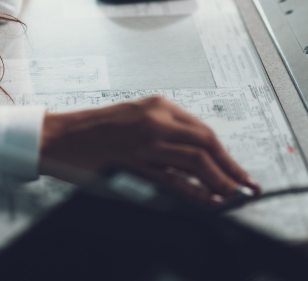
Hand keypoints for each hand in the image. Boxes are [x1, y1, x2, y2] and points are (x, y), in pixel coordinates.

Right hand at [39, 96, 259, 203]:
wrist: (60, 136)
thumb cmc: (94, 130)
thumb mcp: (135, 119)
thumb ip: (165, 131)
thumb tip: (196, 158)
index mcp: (158, 106)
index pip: (204, 131)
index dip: (226, 154)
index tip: (239, 171)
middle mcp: (156, 120)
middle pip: (207, 143)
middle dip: (231, 167)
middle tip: (247, 185)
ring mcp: (146, 141)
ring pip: (195, 160)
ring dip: (219, 180)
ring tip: (233, 197)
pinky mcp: (134, 162)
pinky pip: (173, 179)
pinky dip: (194, 192)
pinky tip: (207, 202)